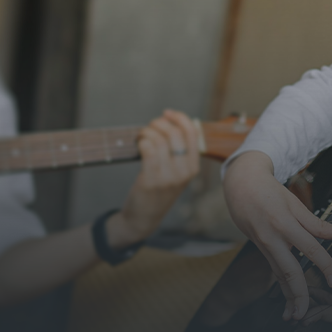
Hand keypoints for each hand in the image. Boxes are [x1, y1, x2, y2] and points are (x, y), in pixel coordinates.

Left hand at [108, 110, 200, 249]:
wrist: (144, 218)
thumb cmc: (158, 190)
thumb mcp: (176, 173)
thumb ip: (179, 151)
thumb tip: (174, 121)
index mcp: (193, 167)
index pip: (193, 133)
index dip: (179, 117)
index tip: (166, 113)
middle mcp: (184, 172)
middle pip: (174, 133)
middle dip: (158, 123)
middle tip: (149, 127)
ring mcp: (169, 177)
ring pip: (159, 139)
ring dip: (147, 132)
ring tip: (141, 136)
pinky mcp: (152, 181)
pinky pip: (148, 149)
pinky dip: (141, 141)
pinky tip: (138, 144)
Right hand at [223, 151, 331, 320]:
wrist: (240, 185)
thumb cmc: (270, 191)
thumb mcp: (294, 203)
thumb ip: (317, 223)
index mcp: (283, 223)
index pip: (310, 247)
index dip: (325, 264)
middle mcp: (271, 238)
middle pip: (288, 271)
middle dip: (298, 294)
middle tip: (305, 314)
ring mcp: (263, 245)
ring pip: (278, 275)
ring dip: (287, 296)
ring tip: (295, 315)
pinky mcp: (259, 248)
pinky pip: (273, 269)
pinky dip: (280, 285)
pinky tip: (286, 299)